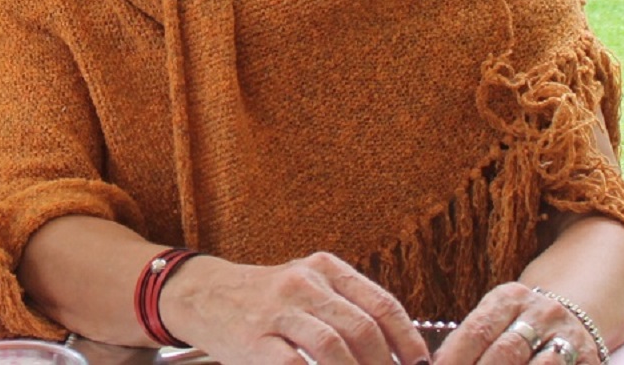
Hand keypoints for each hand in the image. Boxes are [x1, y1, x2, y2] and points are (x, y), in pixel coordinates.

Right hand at [163, 253, 428, 364]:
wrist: (204, 294)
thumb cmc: (268, 300)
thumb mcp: (309, 286)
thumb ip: (347, 307)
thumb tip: (399, 347)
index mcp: (325, 268)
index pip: (381, 304)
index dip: (407, 339)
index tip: (419, 364)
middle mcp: (303, 283)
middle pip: (361, 328)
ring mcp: (277, 311)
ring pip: (332, 347)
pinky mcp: (254, 338)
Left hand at [435, 283, 598, 363]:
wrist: (571, 320)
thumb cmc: (517, 327)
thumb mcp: (495, 320)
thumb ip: (468, 341)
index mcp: (509, 298)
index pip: (477, 330)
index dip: (456, 358)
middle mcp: (541, 313)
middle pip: (505, 353)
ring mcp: (568, 337)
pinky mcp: (589, 359)